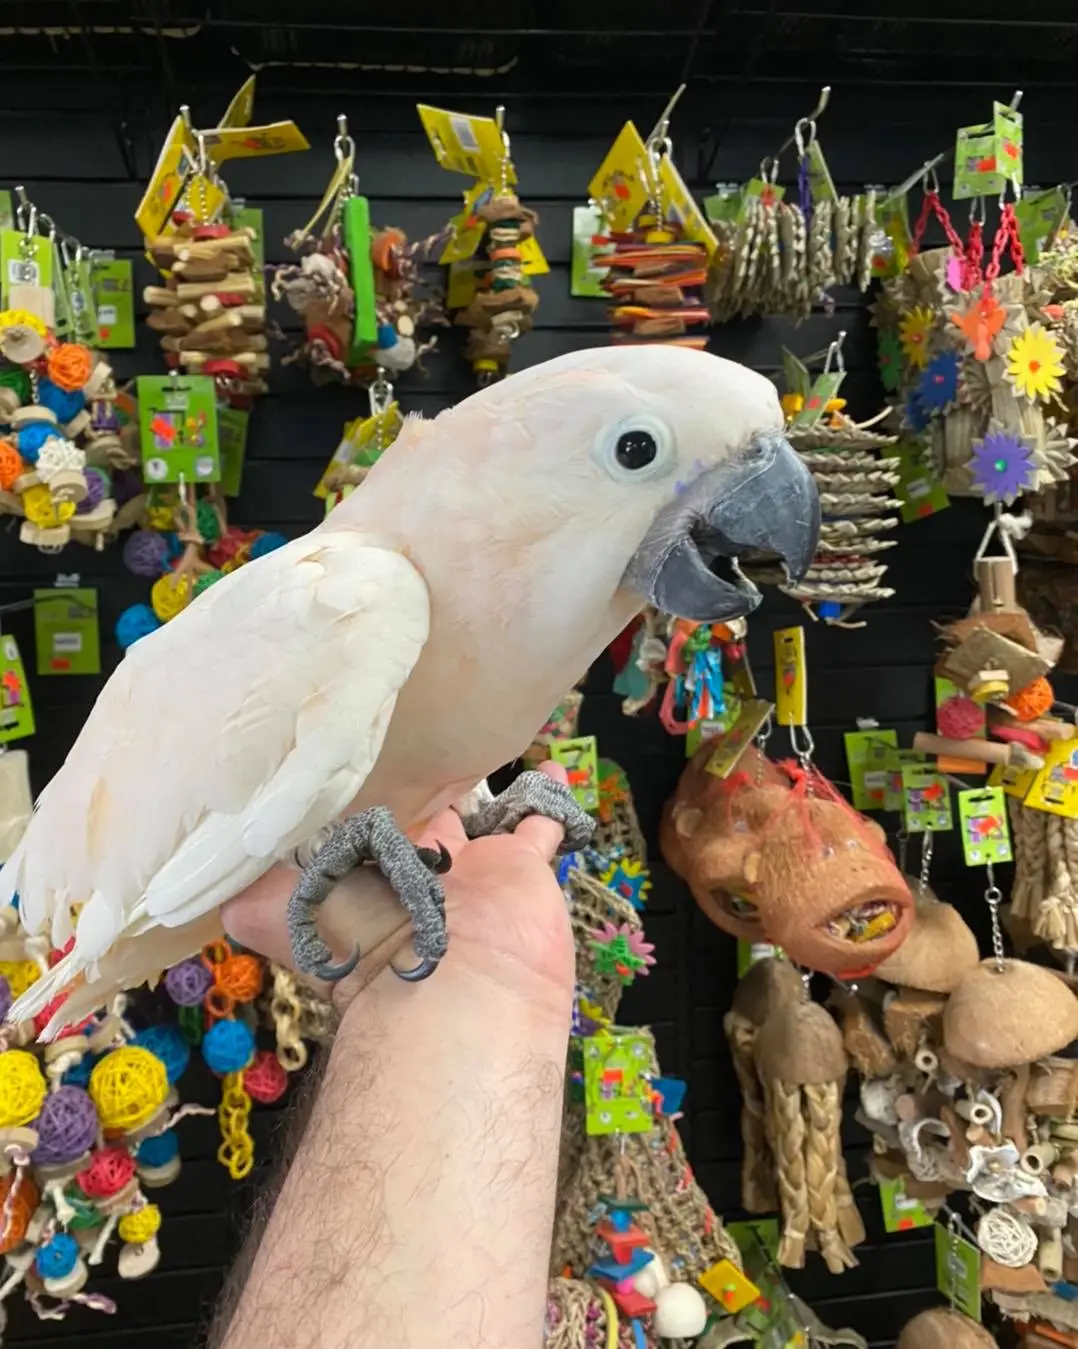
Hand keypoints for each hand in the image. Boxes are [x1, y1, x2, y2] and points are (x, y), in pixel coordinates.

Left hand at [221, 761, 574, 1017]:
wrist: (463, 996)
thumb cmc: (378, 957)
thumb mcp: (310, 929)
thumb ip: (271, 910)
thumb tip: (220, 904)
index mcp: (362, 887)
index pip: (350, 839)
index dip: (351, 806)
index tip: (350, 759)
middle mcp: (414, 877)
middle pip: (412, 823)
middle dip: (413, 789)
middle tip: (414, 732)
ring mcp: (472, 873)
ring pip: (475, 820)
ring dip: (479, 788)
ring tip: (478, 738)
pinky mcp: (522, 866)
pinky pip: (539, 825)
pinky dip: (547, 800)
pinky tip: (553, 771)